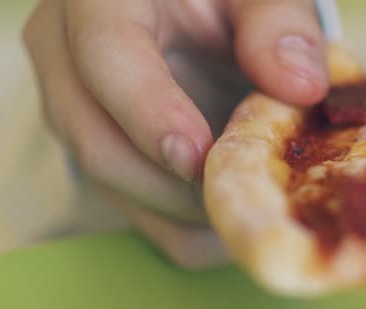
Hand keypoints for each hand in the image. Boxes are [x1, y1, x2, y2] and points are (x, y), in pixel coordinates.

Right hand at [23, 0, 329, 266]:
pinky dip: (188, 230)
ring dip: (186, 215)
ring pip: (112, 187)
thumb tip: (301, 86)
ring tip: (250, 209)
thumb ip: (278, 23)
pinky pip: (133, 213)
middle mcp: (63, 54)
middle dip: (174, 187)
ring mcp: (72, 109)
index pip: (106, 57)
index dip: (150, 114)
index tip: (198, 159)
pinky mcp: (94, 153)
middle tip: (246, 199)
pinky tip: (235, 221)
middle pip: (97, 142)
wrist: (192, 11)